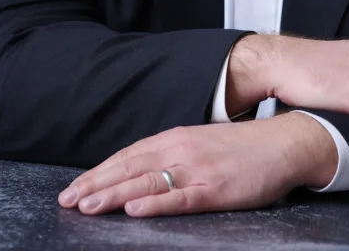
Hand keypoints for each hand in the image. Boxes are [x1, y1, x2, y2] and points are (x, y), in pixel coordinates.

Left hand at [57, 113, 337, 216]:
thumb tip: (140, 172)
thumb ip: (171, 155)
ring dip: (113, 195)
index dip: (99, 172)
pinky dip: (155, 203)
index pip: (128, 156)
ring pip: (146, 183)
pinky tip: (135, 210)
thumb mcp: (201, 144)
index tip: (74, 187)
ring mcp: (197, 170)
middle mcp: (181, 150)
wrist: (282, 144)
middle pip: (129, 168)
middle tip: (66, 200)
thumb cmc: (241, 149)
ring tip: (86, 206)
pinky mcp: (215, 189)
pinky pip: (179, 197)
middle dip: (95, 185)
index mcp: (176, 139)